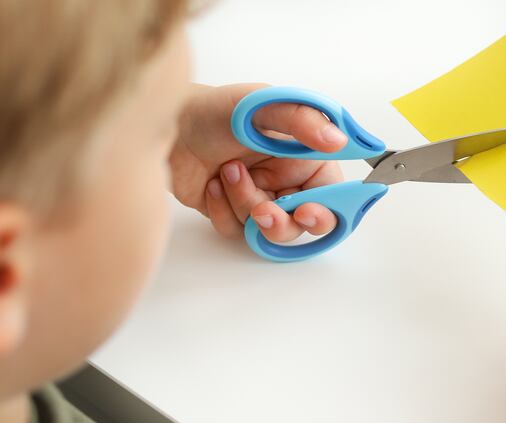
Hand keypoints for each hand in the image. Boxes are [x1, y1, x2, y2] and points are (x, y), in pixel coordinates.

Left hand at [170, 83, 346, 240]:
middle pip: (302, 224)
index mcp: (304, 157)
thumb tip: (338, 140)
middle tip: (263, 211)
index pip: (332, 194)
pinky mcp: (232, 212)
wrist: (165, 126)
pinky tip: (212, 185)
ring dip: (245, 206)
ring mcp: (260, 198)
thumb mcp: (261, 106)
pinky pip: (237, 231)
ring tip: (228, 173)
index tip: (307, 211)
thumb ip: (301, 121)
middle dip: (282, 222)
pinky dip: (223, 211)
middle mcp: (286, 181)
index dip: (326, 210)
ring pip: (267, 231)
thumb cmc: (213, 109)